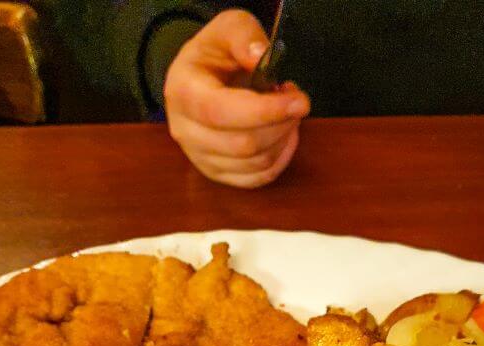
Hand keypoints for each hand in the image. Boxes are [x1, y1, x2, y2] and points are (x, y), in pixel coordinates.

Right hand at [164, 10, 309, 188]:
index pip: (223, 113)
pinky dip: (280, 159)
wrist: (200, 78)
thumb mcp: (228, 28)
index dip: (266, 111)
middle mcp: (186, 131)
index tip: (299, 101)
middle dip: (281, 124)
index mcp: (184, 92)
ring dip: (283, 139)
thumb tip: (261, 58)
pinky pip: (257, 179)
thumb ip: (244, 37)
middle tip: (296, 102)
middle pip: (243, 145)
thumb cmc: (215, 54)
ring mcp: (200, 157)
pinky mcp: (217, 174)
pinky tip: (285, 136)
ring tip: (288, 114)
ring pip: (254, 164)